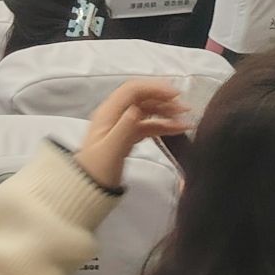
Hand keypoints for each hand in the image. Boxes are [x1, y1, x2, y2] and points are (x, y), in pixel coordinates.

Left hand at [73, 81, 191, 188]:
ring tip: (186, 120)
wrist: (89, 187)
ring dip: (166, 112)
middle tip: (185, 108)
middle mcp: (114, 114)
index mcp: (108, 112)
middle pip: (141, 98)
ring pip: (147, 111)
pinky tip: (178, 130)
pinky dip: (163, 126)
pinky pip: (148, 125)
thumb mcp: (112, 149)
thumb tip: (136, 108)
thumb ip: (124, 128)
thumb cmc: (98, 170)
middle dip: (163, 99)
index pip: (132, 90)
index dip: (154, 88)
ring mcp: (121, 124)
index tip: (175, 94)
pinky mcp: (128, 135)